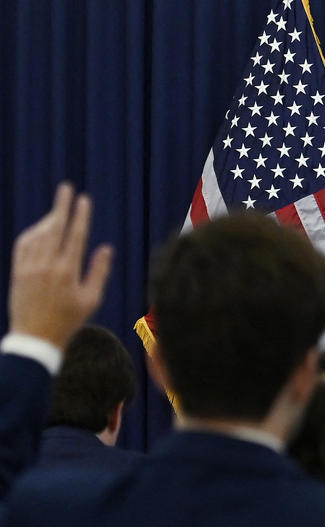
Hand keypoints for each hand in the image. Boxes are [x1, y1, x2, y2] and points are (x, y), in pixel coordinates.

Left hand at [8, 183, 112, 347]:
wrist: (35, 338)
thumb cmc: (69, 321)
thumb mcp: (91, 300)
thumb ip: (99, 271)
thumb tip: (106, 248)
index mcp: (67, 272)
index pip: (75, 236)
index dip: (80, 216)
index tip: (84, 199)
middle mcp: (46, 266)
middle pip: (54, 228)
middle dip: (61, 206)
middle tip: (66, 187)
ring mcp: (29, 267)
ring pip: (38, 234)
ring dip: (48, 219)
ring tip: (57, 209)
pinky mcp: (17, 271)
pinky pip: (24, 244)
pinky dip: (33, 232)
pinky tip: (40, 229)